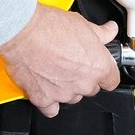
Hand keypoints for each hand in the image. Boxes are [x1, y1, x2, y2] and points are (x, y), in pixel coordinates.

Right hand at [0, 4, 120, 117]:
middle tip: (72, 62)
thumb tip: (109, 31)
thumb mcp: (82, 24)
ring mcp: (64, 94)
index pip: (112, 80)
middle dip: (84, 78)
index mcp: (98, 66)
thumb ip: (100, 33)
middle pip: (91, 89)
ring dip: (67, 88)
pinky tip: (47, 87)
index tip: (99, 67)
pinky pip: (51, 109)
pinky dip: (50, 101)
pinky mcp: (44, 99)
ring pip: (72, 98)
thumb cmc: (50, 27)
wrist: (23, 31)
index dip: (105, 72)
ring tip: (56, 70)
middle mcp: (84, 83)